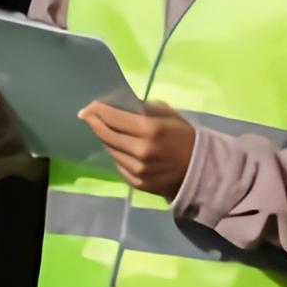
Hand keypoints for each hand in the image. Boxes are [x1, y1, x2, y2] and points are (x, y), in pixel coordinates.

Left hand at [78, 100, 194, 201]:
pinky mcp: (136, 182)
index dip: (98, 110)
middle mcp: (140, 151)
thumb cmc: (184, 136)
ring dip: (104, 138)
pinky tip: (117, 146)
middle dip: (94, 122)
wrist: (200, 169)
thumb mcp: (168, 114)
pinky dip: (115, 153)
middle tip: (86, 115)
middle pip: (106, 134)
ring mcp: (137, 169)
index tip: (89, 106)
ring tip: (102, 129)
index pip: (113, 118)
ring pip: (110, 150)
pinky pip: (117, 164)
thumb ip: (143, 108)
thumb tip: (120, 104)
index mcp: (149, 130)